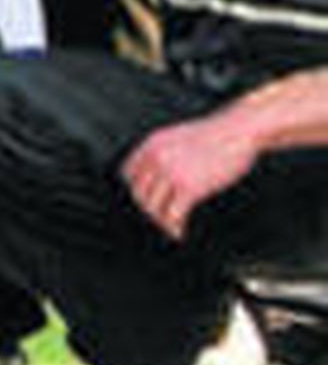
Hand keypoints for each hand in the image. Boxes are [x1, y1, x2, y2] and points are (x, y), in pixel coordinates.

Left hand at [122, 110, 260, 240]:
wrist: (236, 131)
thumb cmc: (214, 134)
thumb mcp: (178, 136)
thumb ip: (164, 152)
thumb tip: (159, 175)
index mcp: (152, 143)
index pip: (128, 173)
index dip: (136, 190)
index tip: (146, 201)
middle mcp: (157, 157)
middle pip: (139, 194)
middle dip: (149, 209)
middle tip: (160, 220)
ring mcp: (172, 173)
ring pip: (154, 208)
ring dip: (161, 222)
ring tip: (171, 228)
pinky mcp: (189, 187)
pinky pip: (174, 215)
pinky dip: (175, 228)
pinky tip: (181, 233)